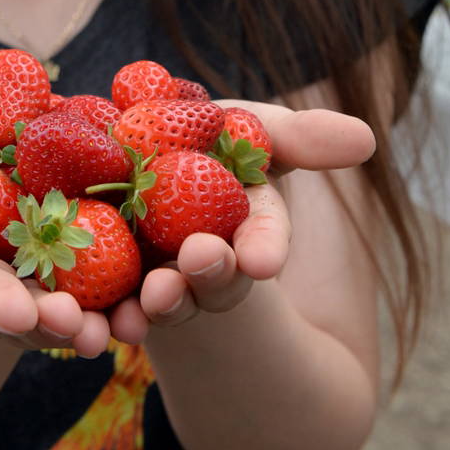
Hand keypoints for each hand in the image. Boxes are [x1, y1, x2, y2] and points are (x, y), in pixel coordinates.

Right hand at [0, 115, 111, 357]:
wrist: (2, 177)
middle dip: (11, 311)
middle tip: (37, 319)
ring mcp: (22, 289)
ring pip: (43, 313)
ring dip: (64, 325)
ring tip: (90, 333)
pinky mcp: (72, 287)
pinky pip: (92, 307)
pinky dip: (109, 319)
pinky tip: (127, 327)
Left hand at [105, 101, 375, 341]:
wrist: (123, 153)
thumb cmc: (204, 140)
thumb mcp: (248, 129)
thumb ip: (298, 137)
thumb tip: (366, 137)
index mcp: (240, 224)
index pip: (261, 238)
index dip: (264, 247)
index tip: (261, 259)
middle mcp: (200, 259)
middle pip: (209, 274)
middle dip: (209, 274)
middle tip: (200, 261)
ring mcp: (152, 278)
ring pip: (158, 301)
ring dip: (157, 306)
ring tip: (150, 301)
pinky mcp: (98, 285)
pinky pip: (97, 306)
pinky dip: (91, 317)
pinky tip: (82, 320)